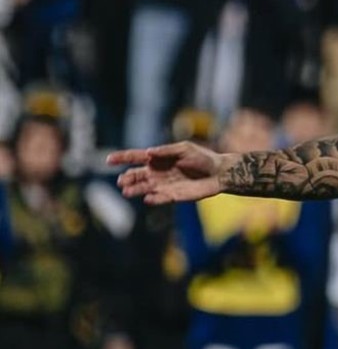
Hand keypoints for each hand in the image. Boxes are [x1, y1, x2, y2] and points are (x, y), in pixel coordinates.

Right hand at [108, 141, 226, 204]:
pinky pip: (159, 198)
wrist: (218, 173)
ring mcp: (163, 185)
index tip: (108, 160)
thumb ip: (166, 151)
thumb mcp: (185, 149)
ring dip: (135, 190)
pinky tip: (148, 199)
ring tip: (127, 192)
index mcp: (158, 158)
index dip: (122, 158)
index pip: (135, 157)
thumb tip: (148, 152)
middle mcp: (157, 172)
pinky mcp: (172, 196)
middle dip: (127, 178)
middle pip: (136, 175)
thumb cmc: (203, 158)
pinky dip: (152, 199)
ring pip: (144, 188)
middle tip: (122, 181)